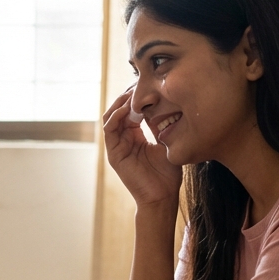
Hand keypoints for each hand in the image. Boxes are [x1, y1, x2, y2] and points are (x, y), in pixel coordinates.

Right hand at [103, 84, 182, 206]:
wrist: (163, 196)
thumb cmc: (168, 174)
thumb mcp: (167, 142)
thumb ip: (162, 125)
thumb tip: (167, 103)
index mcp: (134, 136)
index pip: (131, 110)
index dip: (137, 96)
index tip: (149, 84)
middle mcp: (123, 140)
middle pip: (119, 109)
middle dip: (128, 95)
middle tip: (139, 83)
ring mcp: (116, 147)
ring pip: (111, 116)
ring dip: (121, 103)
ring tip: (133, 93)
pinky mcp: (113, 154)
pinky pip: (110, 129)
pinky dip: (117, 116)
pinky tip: (129, 107)